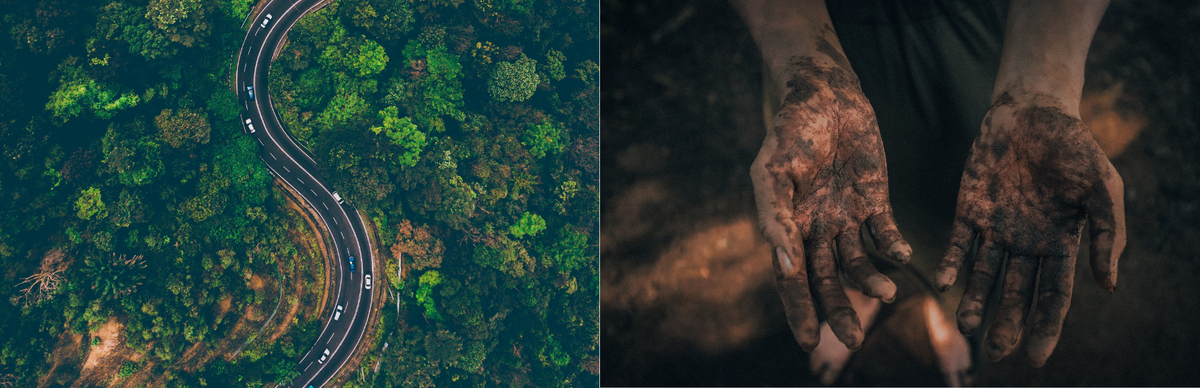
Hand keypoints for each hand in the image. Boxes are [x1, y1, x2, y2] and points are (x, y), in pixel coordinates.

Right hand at [751, 56, 911, 350]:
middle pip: (826, 281)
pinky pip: (884, 233)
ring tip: (887, 294)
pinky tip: (902, 257)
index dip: (799, 310)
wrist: (824, 94)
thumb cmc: (789, 130)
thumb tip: (783, 266)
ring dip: (871, 282)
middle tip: (853, 340)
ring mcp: (844, 216)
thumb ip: (774, 218)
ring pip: (857, 263)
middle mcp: (815, 229)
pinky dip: (893, 248)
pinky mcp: (873, 200)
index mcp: (785, 227)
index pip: (791, 279)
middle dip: (838, 311)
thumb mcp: (772, 173)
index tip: (808, 342)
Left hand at [934, 91, 1125, 365]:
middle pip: (1014, 294)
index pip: (1052, 296)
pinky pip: (957, 246)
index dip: (1045, 327)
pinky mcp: (968, 211)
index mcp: (1060, 244)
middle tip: (995, 352)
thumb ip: (1108, 234)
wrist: (1035, 111)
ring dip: (975, 302)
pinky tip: (943, 283)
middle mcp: (1026, 245)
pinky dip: (950, 265)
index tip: (1035, 356)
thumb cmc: (1076, 149)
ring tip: (967, 327)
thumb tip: (1107, 286)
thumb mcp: (1103, 188)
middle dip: (1005, 323)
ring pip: (983, 277)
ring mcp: (995, 230)